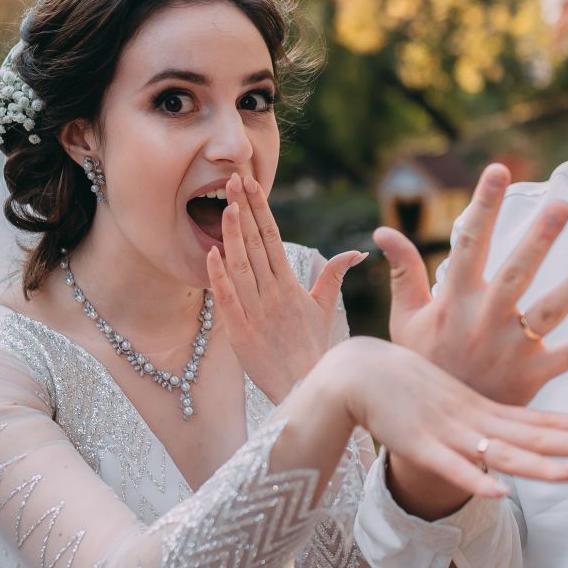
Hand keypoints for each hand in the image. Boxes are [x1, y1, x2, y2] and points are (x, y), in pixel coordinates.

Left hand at [206, 174, 364, 403]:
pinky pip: (229, 299)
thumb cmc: (315, 349)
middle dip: (243, 209)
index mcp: (292, 285)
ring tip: (223, 205)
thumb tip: (355, 251)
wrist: (307, 388)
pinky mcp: (241, 333)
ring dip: (232, 235)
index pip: (273, 237)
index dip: (260, 209)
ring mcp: (257, 313)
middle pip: (256, 244)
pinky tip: (212, 253)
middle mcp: (275, 294)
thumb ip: (334, 276)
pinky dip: (220, 277)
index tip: (250, 184)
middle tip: (231, 179)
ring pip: (241, 267)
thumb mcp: (326, 309)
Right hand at [322, 338, 567, 499]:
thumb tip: (499, 442)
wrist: (357, 371)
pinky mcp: (418, 444)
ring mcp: (449, 433)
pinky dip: (475, 479)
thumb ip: (475, 416)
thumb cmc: (403, 384)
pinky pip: (452, 468)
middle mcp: (475, 419)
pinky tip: (500, 491)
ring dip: (538, 465)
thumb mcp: (449, 399)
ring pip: (501, 454)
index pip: (542, 421)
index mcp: (484, 409)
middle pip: (533, 436)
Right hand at [374, 163, 567, 405]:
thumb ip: (404, 273)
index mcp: (454, 301)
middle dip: (538, 239)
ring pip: (548, 311)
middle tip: (562, 205)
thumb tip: (382, 231)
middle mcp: (484, 321)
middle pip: (516, 274)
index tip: (498, 170)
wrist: (433, 433)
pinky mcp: (532, 376)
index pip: (469, 243)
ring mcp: (510, 349)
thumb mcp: (407, 319)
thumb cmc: (423, 363)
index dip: (484, 206)